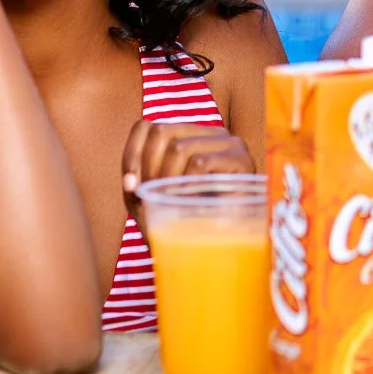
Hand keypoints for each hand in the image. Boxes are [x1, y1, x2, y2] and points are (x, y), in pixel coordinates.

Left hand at [121, 119, 253, 225]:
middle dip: (150, 168)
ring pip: (180, 148)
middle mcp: (208, 133)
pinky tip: (192, 202)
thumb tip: (130, 180)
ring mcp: (229, 143)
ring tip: (173, 202)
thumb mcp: (152, 202)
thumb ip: (136, 186)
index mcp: (187, 136)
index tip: (131, 186)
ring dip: (167, 179)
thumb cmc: (185, 222)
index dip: (132, 155)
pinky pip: (201, 162)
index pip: (145, 127)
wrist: (225, 247)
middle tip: (153, 197)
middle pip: (162, 132)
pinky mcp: (241, 159)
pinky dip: (188, 185)